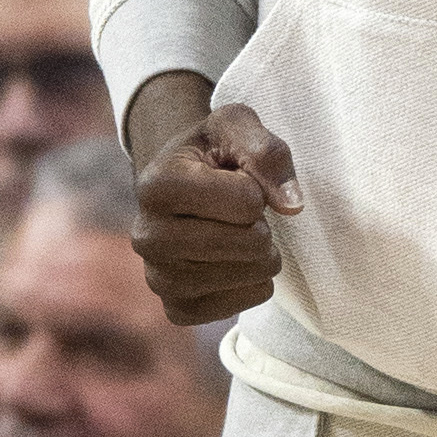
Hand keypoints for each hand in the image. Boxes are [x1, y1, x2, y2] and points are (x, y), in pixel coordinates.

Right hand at [127, 82, 300, 324]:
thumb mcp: (237, 126)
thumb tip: (291, 206)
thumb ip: (267, 152)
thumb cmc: (213, 152)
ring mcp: (158, 278)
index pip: (248, 201)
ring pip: (251, 275)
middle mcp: (145, 236)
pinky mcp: (176, 310)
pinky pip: (242, 305)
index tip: (237, 181)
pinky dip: (252, 285)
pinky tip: (235, 262)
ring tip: (239, 234)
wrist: (181, 188)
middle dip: (263, 224)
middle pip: (251, 243)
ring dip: (262, 254)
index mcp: (156, 185)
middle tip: (242, 213)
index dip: (258, 188)